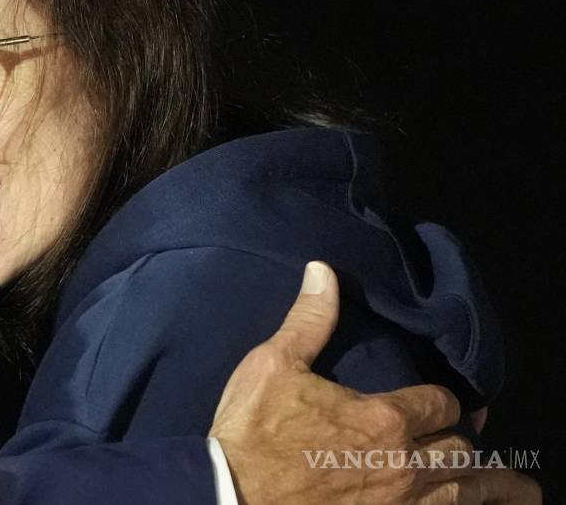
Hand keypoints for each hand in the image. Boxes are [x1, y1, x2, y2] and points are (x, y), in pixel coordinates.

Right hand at [210, 262, 540, 503]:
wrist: (232, 498)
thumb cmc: (251, 431)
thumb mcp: (273, 365)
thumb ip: (309, 320)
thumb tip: (323, 271)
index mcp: (383, 419)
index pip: (441, 405)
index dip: (447, 402)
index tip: (449, 404)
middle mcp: (403, 465)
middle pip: (462, 454)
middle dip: (473, 443)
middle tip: (478, 439)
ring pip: (464, 495)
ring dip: (496, 489)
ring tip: (522, 490)